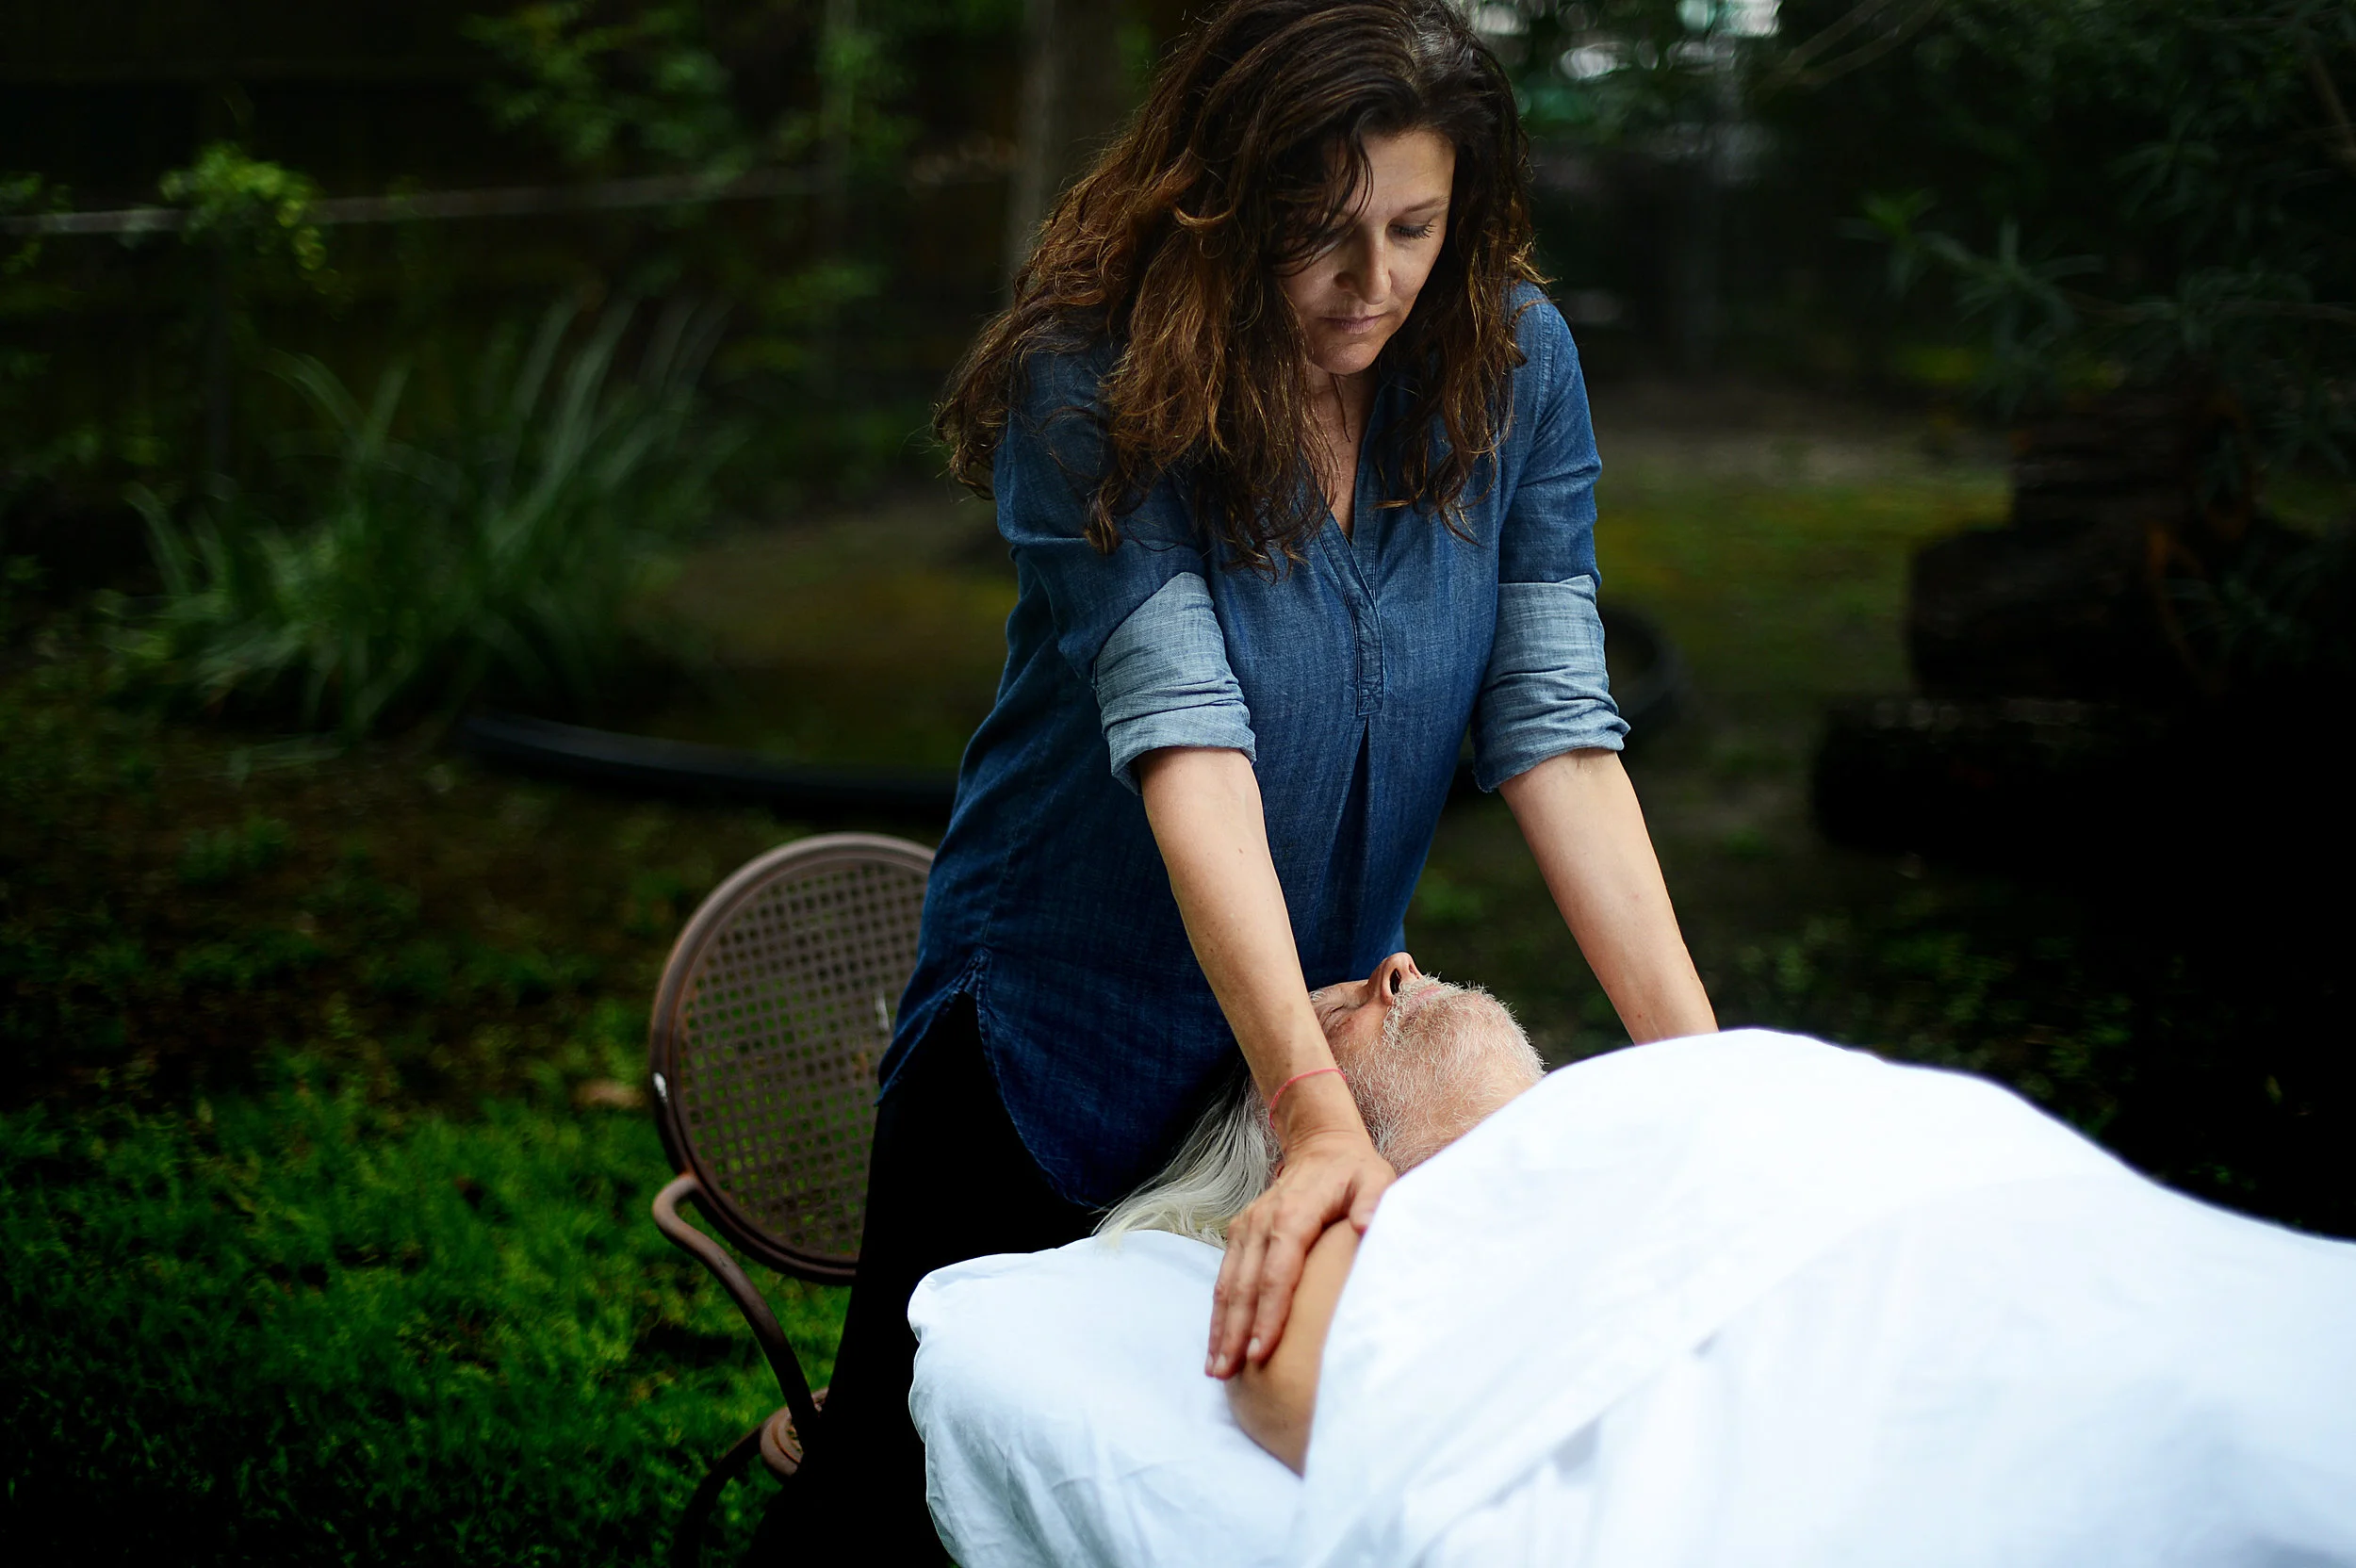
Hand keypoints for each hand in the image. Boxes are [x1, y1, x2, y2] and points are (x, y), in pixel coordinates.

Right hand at [1207, 1113, 1392, 1378]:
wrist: (1321, 1145)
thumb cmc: (1354, 1171)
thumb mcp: (1375, 1179)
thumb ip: (1373, 1201)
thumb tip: (1367, 1226)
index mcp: (1294, 1214)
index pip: (1277, 1273)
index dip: (1268, 1314)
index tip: (1262, 1352)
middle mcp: (1262, 1222)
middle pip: (1245, 1286)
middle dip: (1235, 1332)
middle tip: (1229, 1373)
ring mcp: (1247, 1228)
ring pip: (1228, 1284)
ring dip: (1220, 1327)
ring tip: (1216, 1369)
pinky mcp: (1240, 1234)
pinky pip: (1226, 1278)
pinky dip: (1219, 1312)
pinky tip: (1219, 1343)